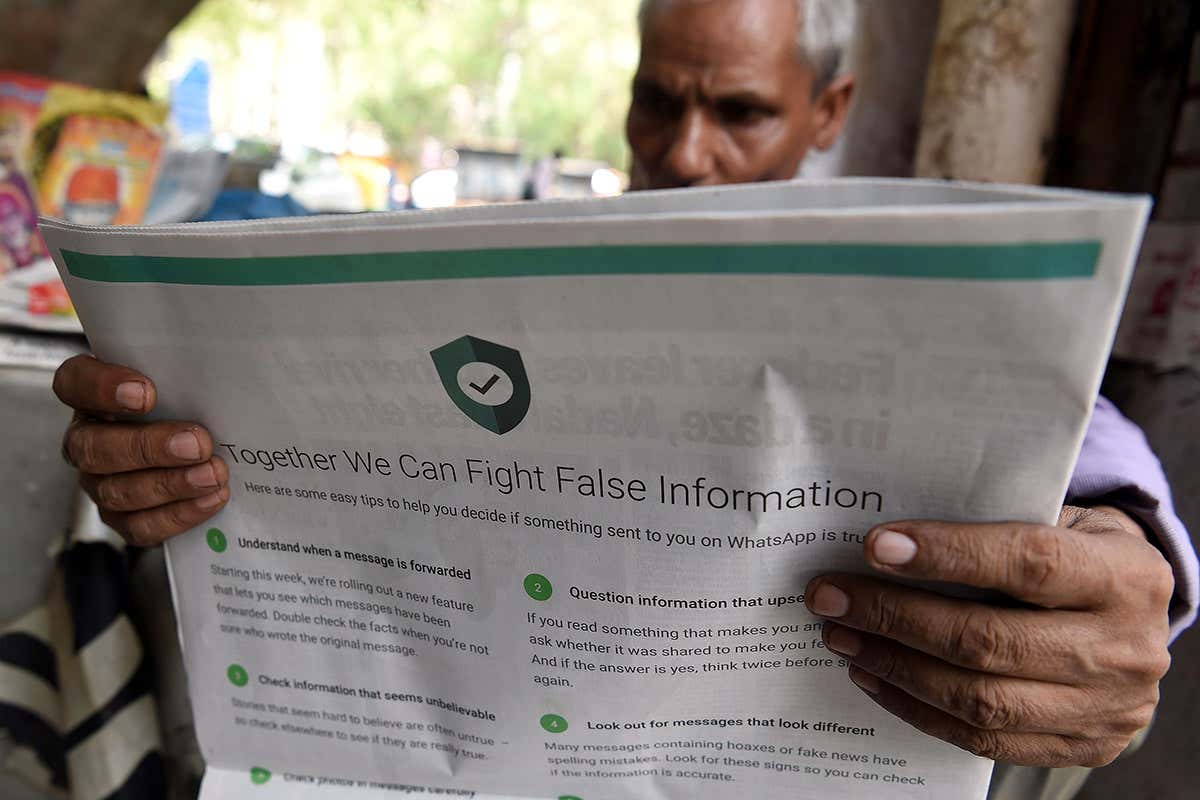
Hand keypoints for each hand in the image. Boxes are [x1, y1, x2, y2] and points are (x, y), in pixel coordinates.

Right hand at [53, 355, 229, 545]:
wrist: (199, 447)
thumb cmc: (183, 405)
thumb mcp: (180, 381)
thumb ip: (184, 373)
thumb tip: (221, 367)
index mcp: (92, 396)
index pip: (75, 382)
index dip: (102, 388)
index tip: (145, 392)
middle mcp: (87, 440)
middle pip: (93, 447)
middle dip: (148, 447)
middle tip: (197, 443)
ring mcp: (99, 482)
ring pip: (116, 491)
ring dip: (170, 484)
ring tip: (212, 474)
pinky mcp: (122, 517)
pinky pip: (140, 524)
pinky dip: (178, 514)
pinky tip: (210, 497)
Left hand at [806, 506, 1173, 766]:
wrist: (1139, 617)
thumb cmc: (1080, 553)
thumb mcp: (1064, 520)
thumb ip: (997, 523)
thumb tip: (890, 539)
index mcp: (1125, 577)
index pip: (1028, 563)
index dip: (947, 554)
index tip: (874, 546)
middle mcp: (1124, 649)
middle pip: (989, 640)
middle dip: (894, 617)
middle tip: (830, 596)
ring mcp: (1106, 708)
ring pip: (980, 700)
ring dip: (895, 667)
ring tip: (842, 636)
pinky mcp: (1083, 747)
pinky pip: (985, 741)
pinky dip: (918, 708)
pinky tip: (874, 676)